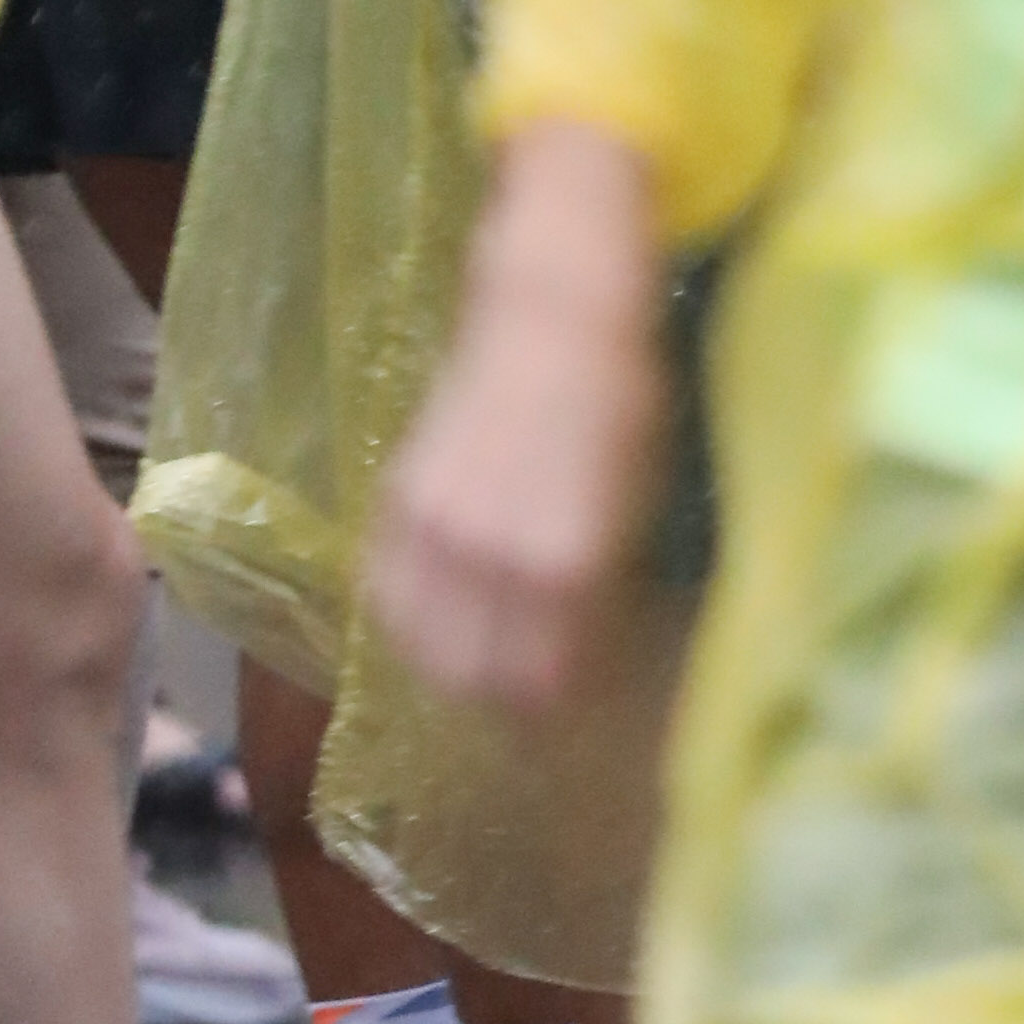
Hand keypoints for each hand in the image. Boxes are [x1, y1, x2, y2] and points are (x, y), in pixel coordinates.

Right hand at [364, 128, 665, 713]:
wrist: (550, 313)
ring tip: (477, 670)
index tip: (568, 711)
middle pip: (481, 678)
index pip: (549, 680)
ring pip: (425, 647)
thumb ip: (604, 584)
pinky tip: (430, 626)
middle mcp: (496, 557)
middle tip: (523, 700)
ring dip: (451, 668)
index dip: (557, 704)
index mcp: (569, 564)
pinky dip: (407, 623)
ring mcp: (439, 532)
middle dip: (504, 698)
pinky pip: (387, 595)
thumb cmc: (618, 403)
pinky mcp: (398, 504)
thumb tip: (585, 654)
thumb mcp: (636, 501)